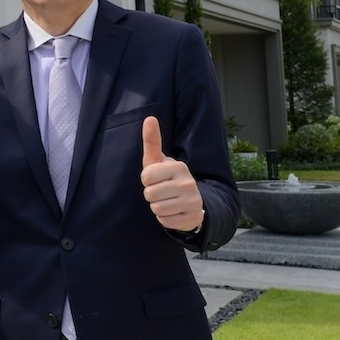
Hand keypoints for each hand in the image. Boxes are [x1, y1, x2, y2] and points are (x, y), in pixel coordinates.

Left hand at [140, 116, 204, 231]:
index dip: (147, 180)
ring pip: (156, 209)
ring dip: (157, 207)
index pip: (146, 176)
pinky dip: (165, 219)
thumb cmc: (166, 178)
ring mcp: (193, 201)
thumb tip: (149, 118)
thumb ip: (152, 141)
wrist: (190, 202)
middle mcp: (188, 182)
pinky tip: (174, 211)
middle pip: (150, 194)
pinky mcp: (192, 218)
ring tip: (168, 201)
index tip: (156, 179)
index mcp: (179, 166)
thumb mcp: (158, 161)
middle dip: (151, 195)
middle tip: (162, 192)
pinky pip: (165, 221)